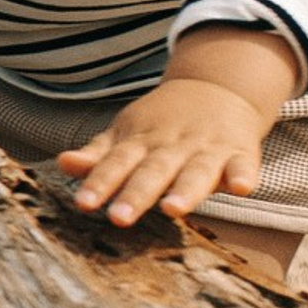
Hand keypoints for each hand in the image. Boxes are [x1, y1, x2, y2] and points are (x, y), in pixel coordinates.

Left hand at [62, 79, 270, 225]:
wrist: (216, 88)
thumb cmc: (161, 124)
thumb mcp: (126, 134)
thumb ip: (99, 155)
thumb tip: (63, 162)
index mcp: (140, 143)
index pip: (115, 163)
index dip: (99, 183)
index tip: (83, 203)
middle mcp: (172, 146)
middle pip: (152, 171)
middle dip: (136, 194)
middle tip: (119, 218)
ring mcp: (207, 149)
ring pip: (195, 171)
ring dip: (185, 190)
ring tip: (173, 209)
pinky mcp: (241, 152)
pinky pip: (243, 164)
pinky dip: (243, 175)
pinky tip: (241, 189)